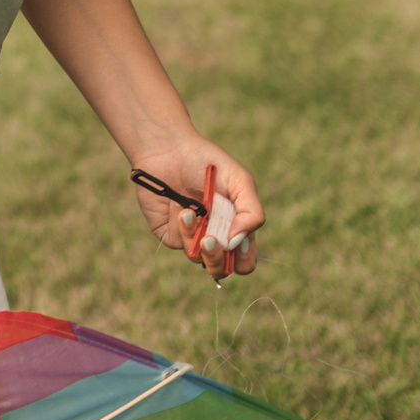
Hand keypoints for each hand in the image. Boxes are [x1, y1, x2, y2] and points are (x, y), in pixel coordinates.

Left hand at [133, 138, 261, 276]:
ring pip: (196, 258)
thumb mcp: (240, 181)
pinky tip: (177, 205)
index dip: (243, 260)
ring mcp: (190, 236)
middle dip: (216, 260)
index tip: (237, 242)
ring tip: (189, 210)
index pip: (244, 260)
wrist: (169, 148)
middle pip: (220, 270)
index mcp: (235, 227)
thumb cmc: (207, 162)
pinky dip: (180, 225)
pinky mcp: (169, 233)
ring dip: (194, 236)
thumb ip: (251, 212)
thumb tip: (237, 242)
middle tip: (209, 240)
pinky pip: (177, 243)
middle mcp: (214, 236)